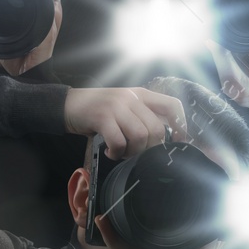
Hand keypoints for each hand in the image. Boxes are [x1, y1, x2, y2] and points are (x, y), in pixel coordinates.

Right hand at [64, 86, 189, 157]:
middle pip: (157, 128)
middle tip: (137, 154)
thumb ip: (143, 117)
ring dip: (133, 152)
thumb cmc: (99, 111)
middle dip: (150, 149)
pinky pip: (119, 141)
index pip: (172, 105)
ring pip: (140, 136)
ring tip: (122, 153)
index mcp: (142, 94)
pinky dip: (117, 152)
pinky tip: (111, 152)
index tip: (176, 142)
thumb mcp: (125, 107)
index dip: (180, 126)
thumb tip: (162, 140)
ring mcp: (117, 106)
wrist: (68, 105)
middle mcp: (132, 98)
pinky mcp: (102, 117)